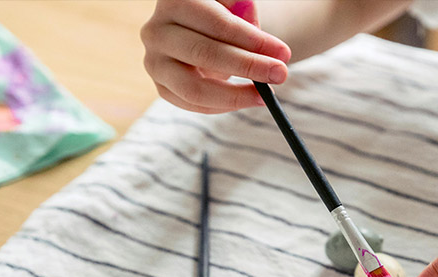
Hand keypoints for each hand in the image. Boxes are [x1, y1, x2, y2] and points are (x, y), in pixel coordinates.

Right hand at [141, 0, 291, 113]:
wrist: (203, 33)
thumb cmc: (223, 15)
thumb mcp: (236, 7)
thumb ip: (244, 12)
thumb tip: (260, 36)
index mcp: (174, 0)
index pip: (216, 23)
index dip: (251, 40)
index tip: (282, 53)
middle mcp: (156, 30)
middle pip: (204, 53)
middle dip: (248, 66)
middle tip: (280, 74)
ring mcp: (154, 61)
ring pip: (194, 88)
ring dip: (235, 95)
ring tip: (264, 95)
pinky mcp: (162, 86)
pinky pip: (193, 104)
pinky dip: (224, 105)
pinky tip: (247, 99)